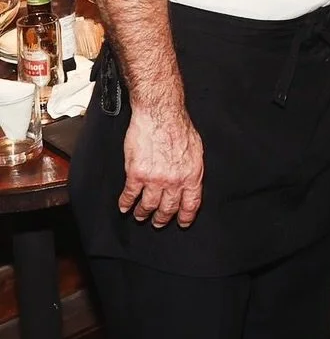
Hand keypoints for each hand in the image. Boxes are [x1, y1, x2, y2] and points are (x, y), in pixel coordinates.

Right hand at [119, 107, 203, 227]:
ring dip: (143, 213)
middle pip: (168, 209)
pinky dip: (126, 204)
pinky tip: (125, 206)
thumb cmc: (179, 128)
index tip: (182, 223)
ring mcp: (155, 179)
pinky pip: (130, 196)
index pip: (191, 204)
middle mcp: (174, 181)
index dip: (186, 217)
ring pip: (148, 206)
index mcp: (192, 175)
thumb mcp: (196, 150)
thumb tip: (190, 181)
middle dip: (162, 218)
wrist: (160, 115)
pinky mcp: (136, 174)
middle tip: (158, 222)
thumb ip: (192, 169)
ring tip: (141, 216)